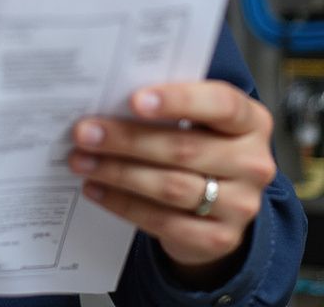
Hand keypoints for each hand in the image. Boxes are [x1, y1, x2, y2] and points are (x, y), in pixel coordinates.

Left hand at [68, 81, 275, 283]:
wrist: (221, 202)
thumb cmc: (197, 140)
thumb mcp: (196, 116)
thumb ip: (164, 104)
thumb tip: (104, 96)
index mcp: (251, 121)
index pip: (221, 104)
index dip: (177, 100)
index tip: (134, 100)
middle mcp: (253, 163)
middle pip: (183, 148)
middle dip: (126, 139)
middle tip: (84, 132)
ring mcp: (241, 205)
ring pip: (170, 186)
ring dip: (118, 172)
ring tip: (81, 160)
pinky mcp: (220, 238)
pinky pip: (164, 221)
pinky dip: (123, 204)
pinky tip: (96, 189)